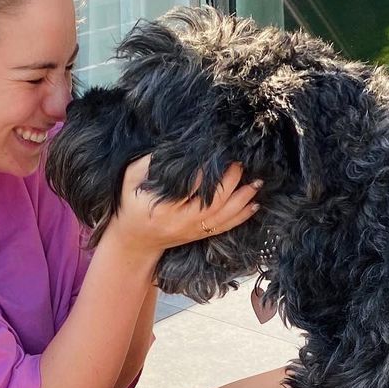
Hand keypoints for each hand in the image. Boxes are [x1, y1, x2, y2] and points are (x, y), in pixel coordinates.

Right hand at [110, 156, 261, 258]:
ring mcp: (193, 231)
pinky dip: (241, 216)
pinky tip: (254, 205)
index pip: (190, 187)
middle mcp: (182, 222)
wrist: (135, 241)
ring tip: (257, 183)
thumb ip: (149, 164)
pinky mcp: (200, 235)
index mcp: (164, 207)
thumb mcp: (131, 179)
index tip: (217, 154)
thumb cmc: (132, 204)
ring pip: (224, 216)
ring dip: (243, 199)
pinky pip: (225, 227)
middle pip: (213, 203)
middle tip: (240, 163)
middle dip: (230, 182)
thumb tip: (174, 147)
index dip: (207, 171)